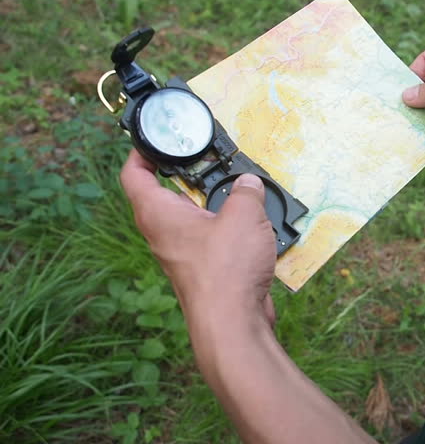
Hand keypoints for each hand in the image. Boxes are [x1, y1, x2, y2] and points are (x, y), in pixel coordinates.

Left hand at [121, 149, 375, 443]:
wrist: (233, 323)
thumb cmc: (227, 268)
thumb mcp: (243, 216)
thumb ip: (246, 192)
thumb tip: (248, 183)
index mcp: (159, 214)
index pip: (134, 175)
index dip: (140, 152)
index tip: (157, 137)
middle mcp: (164, 234)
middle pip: (164, 195)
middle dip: (185, 174)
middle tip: (207, 156)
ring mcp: (184, 254)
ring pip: (192, 218)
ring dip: (211, 202)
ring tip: (237, 185)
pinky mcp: (205, 270)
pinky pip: (212, 239)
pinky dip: (227, 227)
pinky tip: (254, 222)